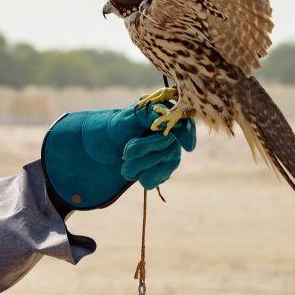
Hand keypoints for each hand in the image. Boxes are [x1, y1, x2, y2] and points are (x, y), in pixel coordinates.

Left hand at [42, 102, 196, 209]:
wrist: (105, 145)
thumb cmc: (117, 127)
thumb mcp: (128, 117)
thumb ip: (148, 115)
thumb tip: (166, 117)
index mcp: (167, 118)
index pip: (184, 125)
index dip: (187, 135)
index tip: (188, 147)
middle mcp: (173, 137)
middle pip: (166, 147)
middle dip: (141, 150)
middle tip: (125, 151)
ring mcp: (171, 155)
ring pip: (159, 167)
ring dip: (135, 166)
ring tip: (125, 159)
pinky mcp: (163, 172)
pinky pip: (154, 180)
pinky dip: (140, 177)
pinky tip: (135, 171)